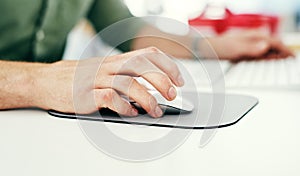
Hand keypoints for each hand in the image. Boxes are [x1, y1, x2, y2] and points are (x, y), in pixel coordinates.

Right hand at [32, 47, 183, 117]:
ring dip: (146, 98)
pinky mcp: (86, 95)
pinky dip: (124, 107)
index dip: (166, 65)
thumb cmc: (77, 77)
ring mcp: (96, 80)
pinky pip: (109, 98)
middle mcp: (108, 67)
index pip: (146, 54)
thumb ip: (124, 75)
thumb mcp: (103, 69)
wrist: (46, 81)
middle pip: (141, 66)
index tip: (178, 79)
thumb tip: (149, 87)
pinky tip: (130, 113)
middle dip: (162, 80)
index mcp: (114, 60)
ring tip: (155, 110)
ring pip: (128, 83)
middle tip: (172, 94)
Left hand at [203, 30, 293, 60]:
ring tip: (279, 61)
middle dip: (280, 52)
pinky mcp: (244, 49)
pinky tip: (264, 60)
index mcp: (254, 36)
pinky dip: (264, 56)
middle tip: (288, 60)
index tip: (291, 56)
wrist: (207, 48)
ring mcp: (249, 44)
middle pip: (272, 45)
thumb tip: (265, 47)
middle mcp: (253, 39)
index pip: (275, 42)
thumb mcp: (237, 49)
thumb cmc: (220, 47)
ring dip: (273, 55)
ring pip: (265, 49)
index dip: (284, 49)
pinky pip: (258, 52)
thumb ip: (252, 49)